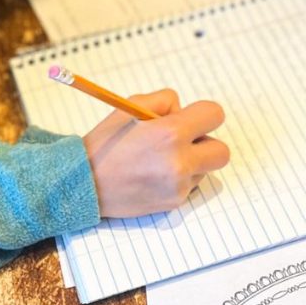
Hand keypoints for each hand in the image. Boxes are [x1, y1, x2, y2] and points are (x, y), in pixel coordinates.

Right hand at [83, 89, 229, 217]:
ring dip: (191, 162)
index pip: (215, 115)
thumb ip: (164, 102)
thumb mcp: (130, 106)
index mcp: (170, 132)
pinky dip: (179, 179)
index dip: (204, 114)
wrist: (84, 182)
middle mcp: (180, 161)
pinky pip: (190, 185)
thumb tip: (184, 111)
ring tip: (160, 160)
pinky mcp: (174, 202)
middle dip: (206, 143)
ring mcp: (179, 185)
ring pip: (205, 169)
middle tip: (184, 141)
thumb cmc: (107, 143)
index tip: (191, 119)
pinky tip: (154, 175)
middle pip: (221, 151)